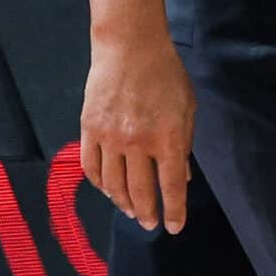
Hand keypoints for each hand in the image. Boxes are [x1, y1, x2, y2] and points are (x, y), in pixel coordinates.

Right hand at [80, 29, 194, 231]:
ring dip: (122, 203)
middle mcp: (137, 143)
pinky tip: (108, 191)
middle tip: (149, 224)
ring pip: (112, 184)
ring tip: (131, 211)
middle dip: (146, 212)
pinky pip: (91, 167)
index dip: (173, 210)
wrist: (129, 48)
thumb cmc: (166, 75)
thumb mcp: (187, 108)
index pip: (170, 186)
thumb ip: (184, 144)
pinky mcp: (88, 130)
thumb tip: (180, 178)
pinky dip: (99, 185)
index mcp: (167, 137)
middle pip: (140, 190)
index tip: (174, 227)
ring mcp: (109, 138)